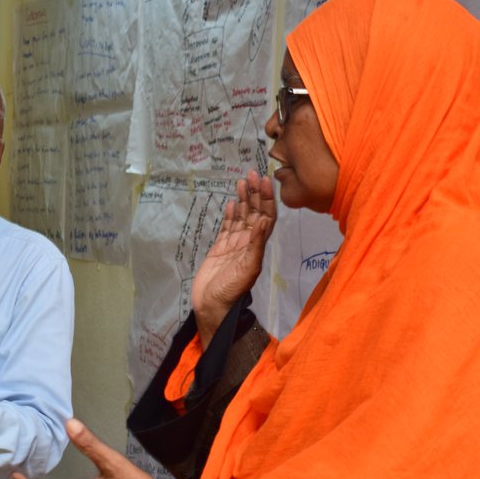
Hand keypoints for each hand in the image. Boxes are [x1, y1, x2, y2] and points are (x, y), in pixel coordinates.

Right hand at [191, 170, 275, 345]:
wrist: (212, 306)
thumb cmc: (231, 291)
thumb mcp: (247, 268)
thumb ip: (256, 244)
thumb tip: (264, 221)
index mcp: (257, 246)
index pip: (266, 216)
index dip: (267, 199)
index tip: (264, 180)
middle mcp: (248, 242)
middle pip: (254, 212)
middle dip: (255, 193)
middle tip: (252, 173)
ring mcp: (234, 244)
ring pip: (241, 216)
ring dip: (243, 199)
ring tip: (242, 181)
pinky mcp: (220, 248)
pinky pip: (227, 226)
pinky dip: (230, 214)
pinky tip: (230, 203)